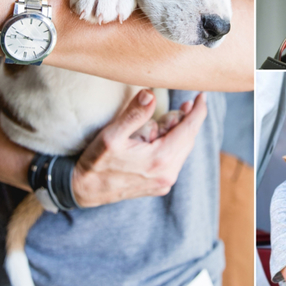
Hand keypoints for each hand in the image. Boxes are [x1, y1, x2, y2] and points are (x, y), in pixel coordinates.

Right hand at [72, 89, 206, 207]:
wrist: (84, 191)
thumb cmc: (96, 162)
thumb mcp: (111, 135)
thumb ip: (134, 114)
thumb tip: (151, 95)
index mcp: (160, 159)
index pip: (189, 129)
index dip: (198, 110)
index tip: (202, 96)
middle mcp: (168, 174)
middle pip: (188, 138)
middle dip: (181, 121)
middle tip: (168, 109)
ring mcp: (164, 182)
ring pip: (181, 149)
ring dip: (173, 133)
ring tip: (151, 129)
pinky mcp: (159, 185)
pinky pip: (174, 159)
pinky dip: (169, 145)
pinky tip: (151, 141)